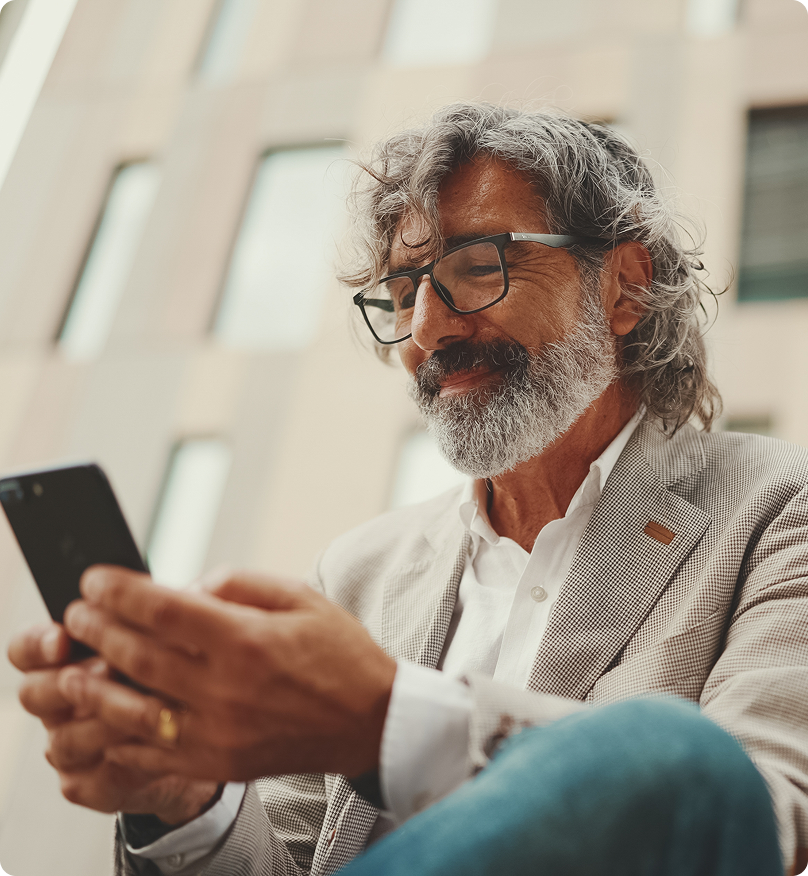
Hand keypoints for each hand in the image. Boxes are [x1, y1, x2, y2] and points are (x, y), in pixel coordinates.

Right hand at [7, 623, 218, 822]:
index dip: (36, 644)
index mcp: (62, 659)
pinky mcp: (87, 785)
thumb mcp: (166, 637)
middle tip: (109, 670)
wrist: (197, 736)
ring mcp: (67, 747)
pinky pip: (93, 779)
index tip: (63, 638)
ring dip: (106, 719)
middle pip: (32, 693)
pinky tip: (157, 742)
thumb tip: (174, 594)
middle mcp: (54, 704)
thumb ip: (153, 619)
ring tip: (147, 705)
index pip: (25, 649)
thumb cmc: (174, 672)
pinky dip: (126, 760)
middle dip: (69, 682)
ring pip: (64, 739)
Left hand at [59, 566, 396, 782]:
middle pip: (139, 656)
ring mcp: (220, 733)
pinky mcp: (219, 764)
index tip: (94, 578)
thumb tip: (187, 588)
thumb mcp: (300, 596)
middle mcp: (227, 689)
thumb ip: (239, 584)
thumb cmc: (339, 652)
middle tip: (75, 612)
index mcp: (247, 640)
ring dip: (94, 685)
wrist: (370, 721)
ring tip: (72, 666)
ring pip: (134, 710)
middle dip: (97, 629)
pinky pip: (153, 754)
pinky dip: (120, 734)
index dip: (119, 591)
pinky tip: (104, 715)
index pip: (163, 610)